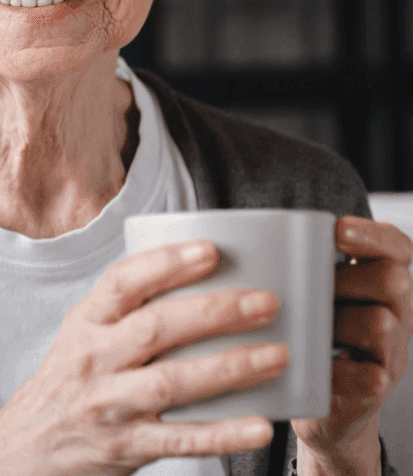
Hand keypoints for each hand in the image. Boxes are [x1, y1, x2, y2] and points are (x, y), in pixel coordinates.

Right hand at [0, 240, 289, 475]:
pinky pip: (181, 439)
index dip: (166, 263)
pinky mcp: (126, 447)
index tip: (211, 250)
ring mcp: (110, 405)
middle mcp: (94, 359)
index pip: (122, 282)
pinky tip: (261, 424)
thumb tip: (198, 277)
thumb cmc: (68, 383)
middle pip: (157, 328)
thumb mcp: (81, 336)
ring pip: (173, 381)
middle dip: (216, 312)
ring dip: (230, 367)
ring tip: (277, 354)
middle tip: (266, 301)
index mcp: (84, 323)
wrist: (25, 448)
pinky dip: (223, 433)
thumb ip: (125, 311)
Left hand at [293, 217, 412, 475]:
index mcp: (376, 283)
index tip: (337, 229)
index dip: (374, 235)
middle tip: (311, 286)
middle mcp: (395, 313)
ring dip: (338, 321)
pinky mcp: (374, 390)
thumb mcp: (305, 296)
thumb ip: (292, 267)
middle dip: (346, 277)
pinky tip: (308, 364)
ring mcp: (389, 353)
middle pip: (393, 279)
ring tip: (306, 328)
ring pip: (380, 322)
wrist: (317, 406)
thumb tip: (238, 233)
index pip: (397, 247)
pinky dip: (333, 369)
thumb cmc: (305, 337)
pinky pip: (365, 374)